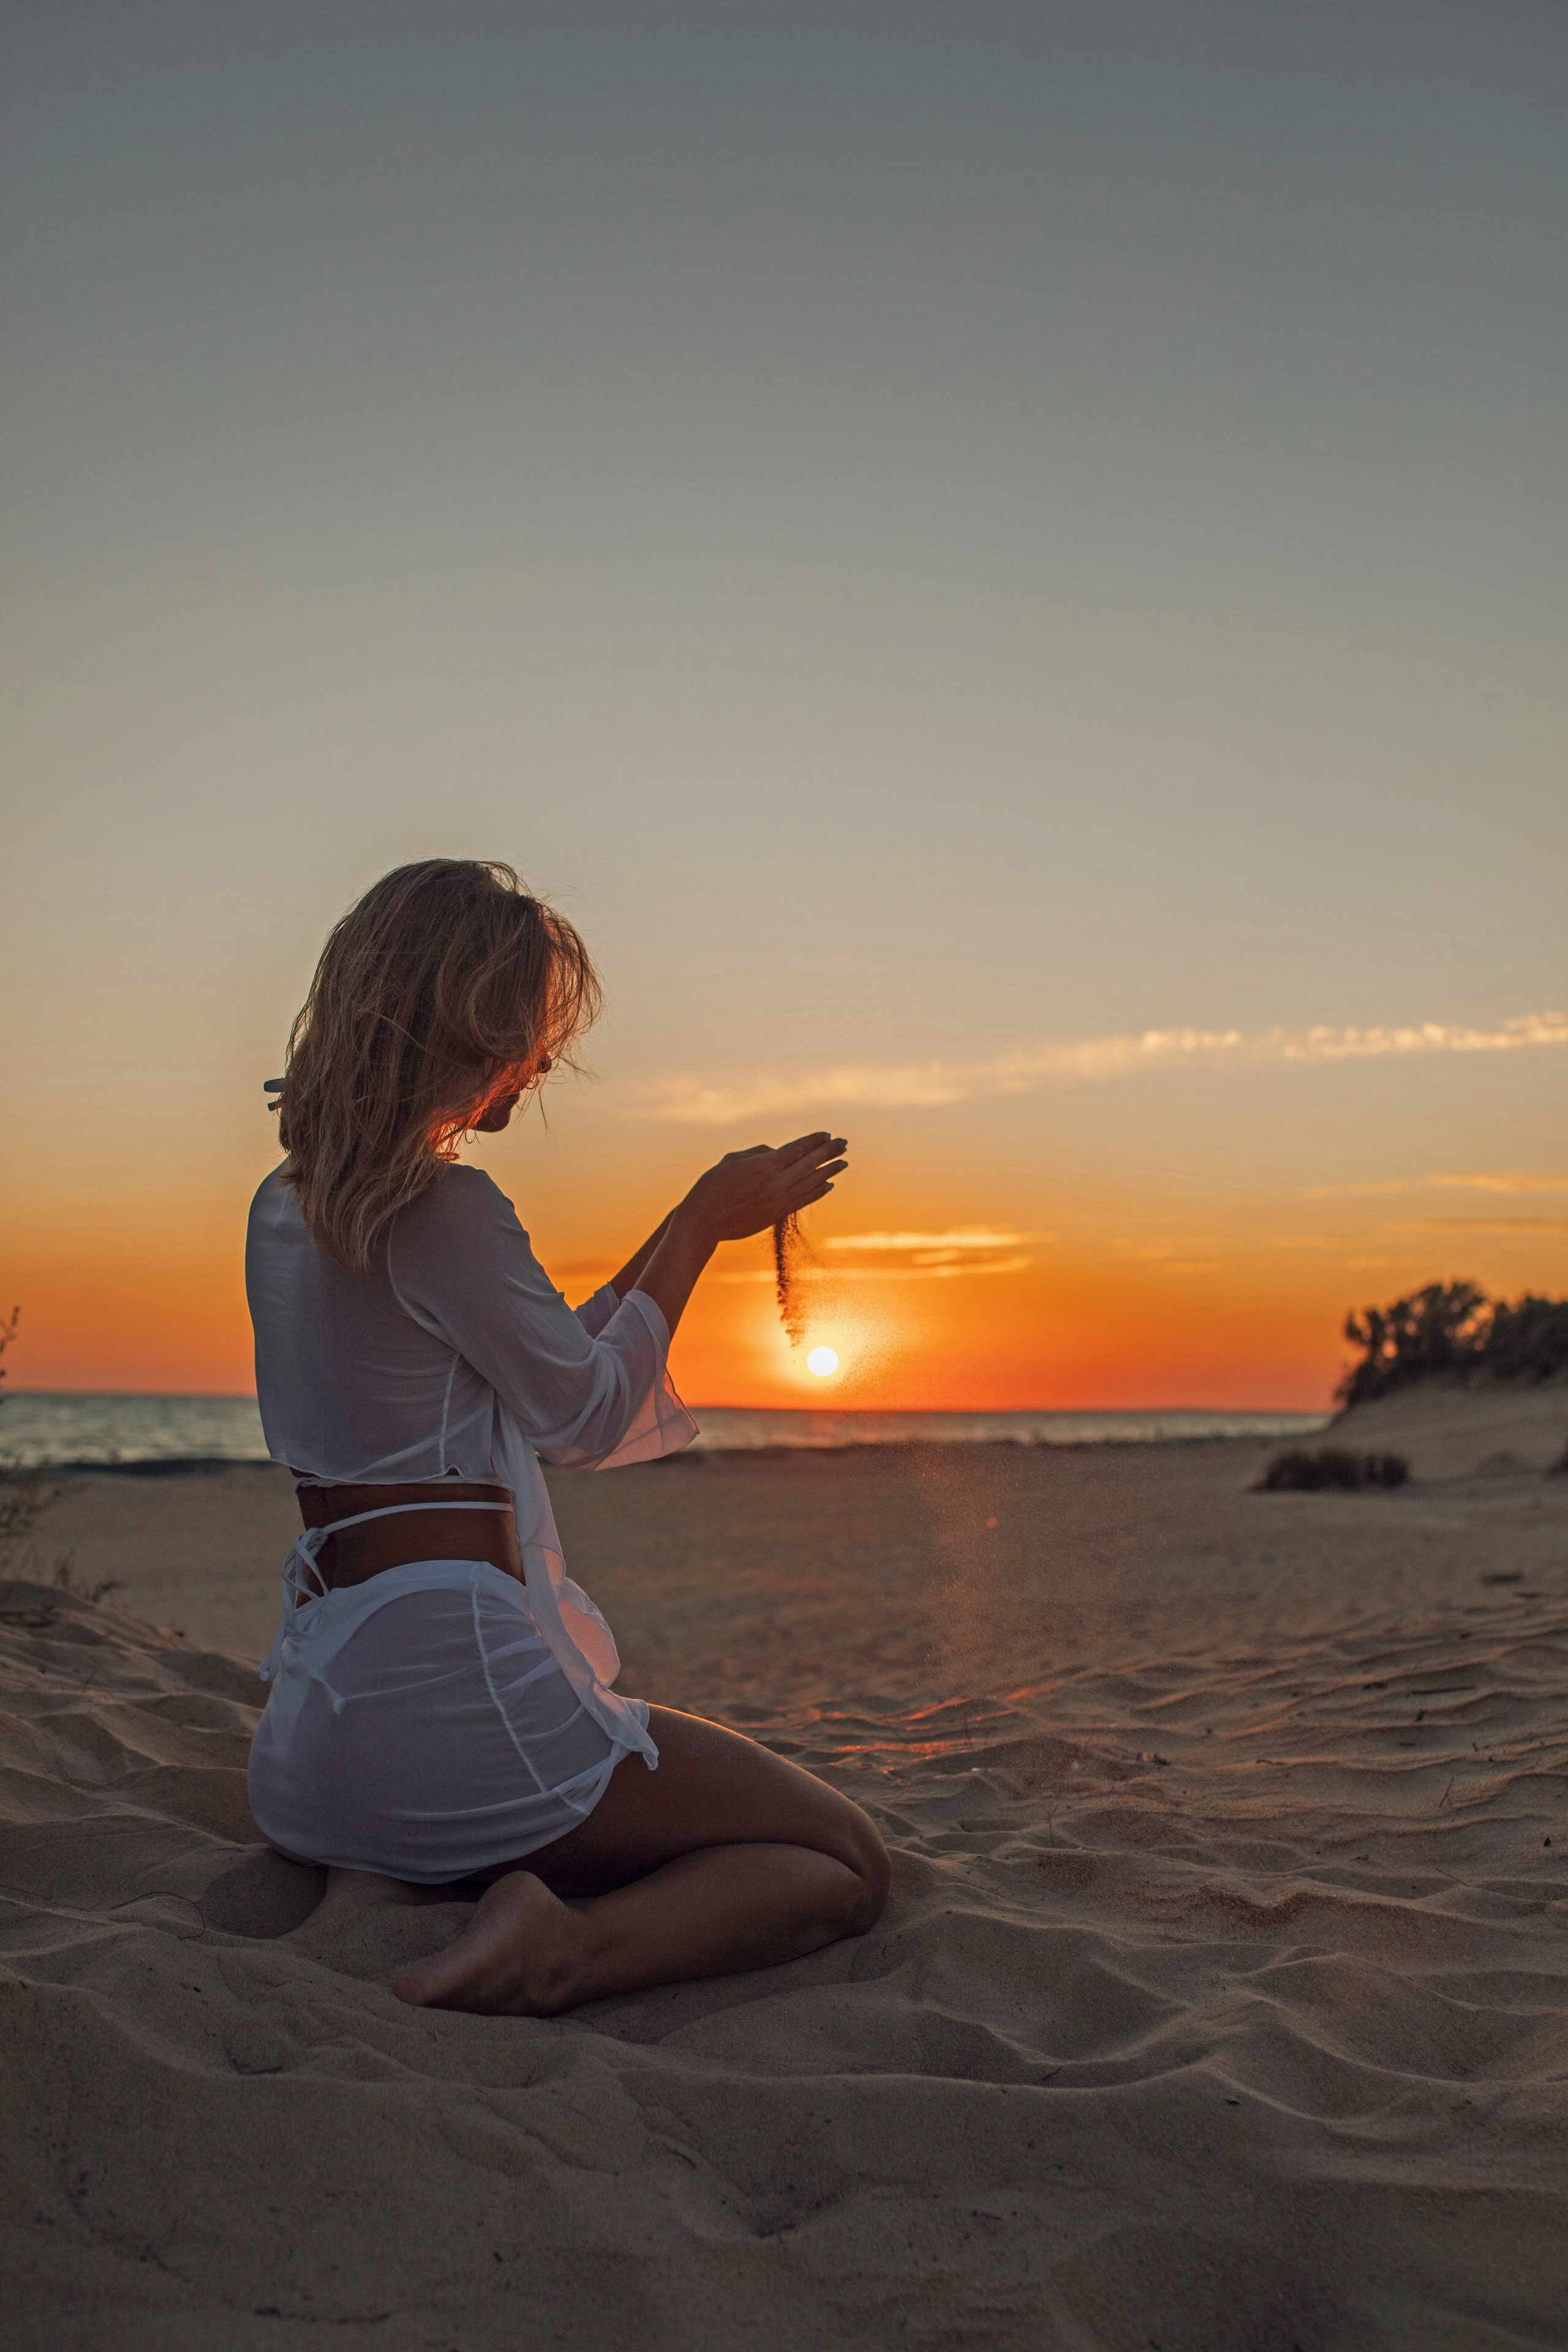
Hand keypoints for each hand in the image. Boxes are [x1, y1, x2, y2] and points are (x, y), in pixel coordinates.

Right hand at [681, 1132, 847, 1245]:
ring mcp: (778, 1201)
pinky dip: (818, 1192)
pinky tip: (829, 1185)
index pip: (797, 1149)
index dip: (814, 1141)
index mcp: (764, 1166)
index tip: (828, 1134)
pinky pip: (803, 1200)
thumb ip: (758, 1153)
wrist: (704, 1221)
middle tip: (844, 1143)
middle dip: (829, 1153)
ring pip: (811, 1183)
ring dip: (829, 1172)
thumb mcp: (732, 1160)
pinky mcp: (776, 1215)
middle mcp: (776, 1183)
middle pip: (809, 1164)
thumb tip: (777, 1152)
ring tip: (844, 1163)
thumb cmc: (712, 1186)